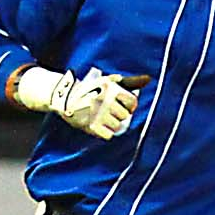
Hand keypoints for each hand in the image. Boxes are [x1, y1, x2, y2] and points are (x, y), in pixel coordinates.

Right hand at [16, 67, 149, 139]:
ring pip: (117, 126)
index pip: (132, 104)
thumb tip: (149, 79)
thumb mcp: (109, 81)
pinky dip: (104, 133)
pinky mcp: (91, 126)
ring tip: (100, 117)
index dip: (128, 106)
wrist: (65, 96)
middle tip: (105, 111)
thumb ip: (129, 82)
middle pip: (124, 116)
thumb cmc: (91, 88)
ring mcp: (99, 114)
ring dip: (110, 124)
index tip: (119, 105)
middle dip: (117, 115)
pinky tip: (97, 125)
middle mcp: (106, 100)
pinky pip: (108, 135)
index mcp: (112, 89)